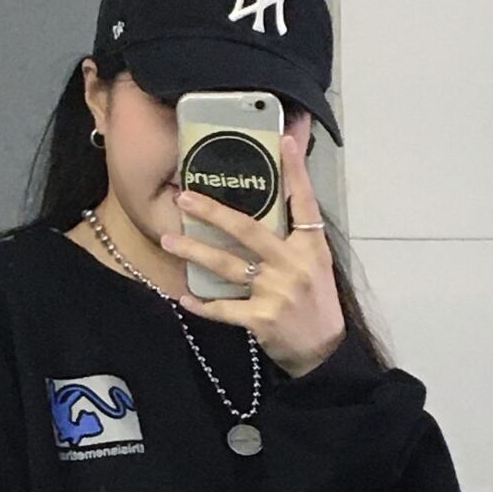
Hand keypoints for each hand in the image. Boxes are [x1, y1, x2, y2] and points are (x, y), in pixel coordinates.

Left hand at [160, 133, 346, 377]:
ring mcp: (276, 292)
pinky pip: (223, 309)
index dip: (294, 172)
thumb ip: (297, 233)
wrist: (324, 351)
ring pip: (227, 266)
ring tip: (168, 239)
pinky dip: (202, 305)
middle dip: (213, 212)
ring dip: (194, 252)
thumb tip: (278, 202)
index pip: (304, 202)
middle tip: (185, 197)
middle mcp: (293, 265)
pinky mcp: (261, 319)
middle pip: (248, 230)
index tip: (282, 141)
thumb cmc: (317, 302)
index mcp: (311, 247)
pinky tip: (184, 297)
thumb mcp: (316, 263)